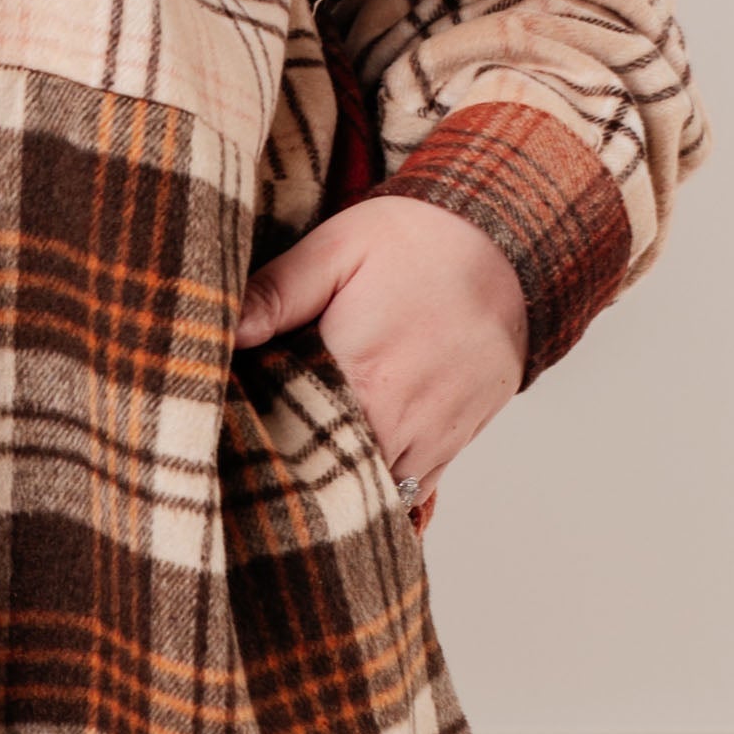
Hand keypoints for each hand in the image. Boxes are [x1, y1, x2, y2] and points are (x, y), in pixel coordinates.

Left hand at [235, 195, 525, 505]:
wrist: (509, 246)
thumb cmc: (418, 242)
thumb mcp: (337, 248)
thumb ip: (277, 293)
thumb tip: (225, 333)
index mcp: (358, 373)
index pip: (288, 436)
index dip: (257, 440)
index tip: (231, 432)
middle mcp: (397, 419)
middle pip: (326, 475)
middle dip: (290, 470)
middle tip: (255, 453)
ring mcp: (429, 439)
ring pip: (367, 489)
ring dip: (334, 482)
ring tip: (299, 462)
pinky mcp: (453, 445)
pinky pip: (408, 492)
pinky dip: (376, 486)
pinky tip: (349, 467)